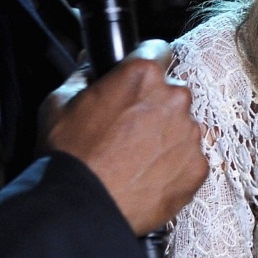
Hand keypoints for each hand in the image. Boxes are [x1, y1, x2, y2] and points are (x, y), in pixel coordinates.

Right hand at [41, 39, 206, 233]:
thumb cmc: (69, 155)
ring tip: (136, 157)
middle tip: (129, 128)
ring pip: (184, 125)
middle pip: (172, 91)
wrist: (83, 207)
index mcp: (142, 74)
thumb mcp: (59, 102)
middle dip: (155, 105)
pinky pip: (190, 159)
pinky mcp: (197, 168)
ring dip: (166, 136)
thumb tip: (90, 63)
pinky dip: (175, 165)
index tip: (139, 80)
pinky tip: (148, 175)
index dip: (146, 64)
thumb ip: (82, 74)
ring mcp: (190, 134)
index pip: (157, 50)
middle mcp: (174, 98)